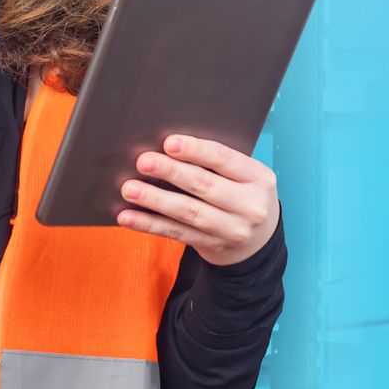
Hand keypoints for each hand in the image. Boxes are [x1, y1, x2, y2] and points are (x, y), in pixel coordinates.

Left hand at [118, 133, 279, 266]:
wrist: (259, 240)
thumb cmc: (243, 194)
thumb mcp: (245, 176)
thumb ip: (217, 163)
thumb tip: (167, 147)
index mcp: (259, 178)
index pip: (224, 159)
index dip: (195, 150)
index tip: (168, 142)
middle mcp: (250, 206)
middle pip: (204, 185)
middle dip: (171, 172)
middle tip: (143, 161)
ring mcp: (232, 230)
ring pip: (188, 212)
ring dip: (155, 200)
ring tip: (129, 189)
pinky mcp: (212, 246)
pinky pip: (176, 233)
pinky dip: (149, 224)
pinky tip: (128, 217)